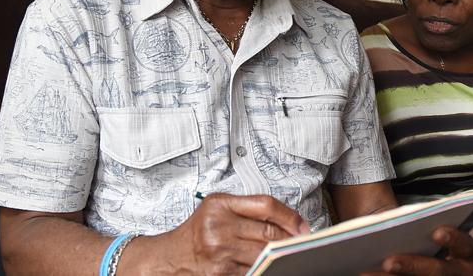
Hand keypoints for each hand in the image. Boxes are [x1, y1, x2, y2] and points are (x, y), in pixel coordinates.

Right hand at [148, 193, 308, 274]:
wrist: (169, 257)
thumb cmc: (198, 232)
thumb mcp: (217, 209)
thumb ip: (248, 209)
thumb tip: (289, 222)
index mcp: (220, 204)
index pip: (266, 205)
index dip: (290, 216)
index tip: (303, 226)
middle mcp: (218, 225)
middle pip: (268, 232)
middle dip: (290, 239)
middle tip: (303, 243)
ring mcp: (219, 251)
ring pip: (264, 253)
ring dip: (281, 256)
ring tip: (290, 255)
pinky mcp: (220, 273)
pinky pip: (253, 270)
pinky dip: (265, 268)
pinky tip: (272, 266)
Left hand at [363, 226, 472, 274]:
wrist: (437, 263)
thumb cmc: (432, 242)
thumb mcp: (435, 232)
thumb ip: (422, 226)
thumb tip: (391, 220)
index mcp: (470, 253)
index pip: (466, 245)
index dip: (453, 238)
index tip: (436, 232)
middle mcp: (462, 274)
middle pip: (439, 273)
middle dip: (413, 266)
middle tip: (388, 261)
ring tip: (365, 274)